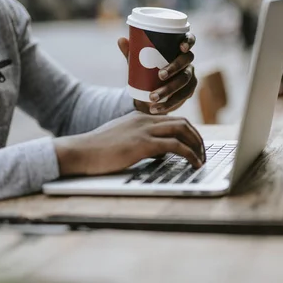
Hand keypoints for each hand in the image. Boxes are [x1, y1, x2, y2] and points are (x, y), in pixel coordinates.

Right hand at [54, 112, 205, 176]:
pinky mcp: (143, 144)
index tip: (194, 146)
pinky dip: (190, 155)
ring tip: (202, 160)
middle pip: (182, 123)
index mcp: (139, 117)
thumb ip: (138, 141)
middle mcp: (144, 120)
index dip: (187, 133)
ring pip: (183, 131)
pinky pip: (176, 146)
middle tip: (203, 154)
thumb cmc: (94, 151)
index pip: (172, 120)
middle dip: (197, 138)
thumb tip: (156, 154)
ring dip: (197, 146)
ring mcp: (144, 130)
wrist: (79, 152)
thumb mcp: (120, 140)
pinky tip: (194, 164)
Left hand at [118, 33, 197, 114]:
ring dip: (169, 90)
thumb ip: (131, 51)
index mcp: (178, 49)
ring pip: (184, 82)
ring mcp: (190, 76)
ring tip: (152, 98)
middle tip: (160, 75)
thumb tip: (121, 40)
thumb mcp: (138, 61)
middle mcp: (187, 61)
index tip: (181, 47)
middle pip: (186, 61)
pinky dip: (168, 104)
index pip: (189, 40)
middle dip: (174, 68)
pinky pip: (181, 97)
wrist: (150, 93)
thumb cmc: (147, 70)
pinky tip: (156, 108)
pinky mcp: (188, 92)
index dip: (188, 42)